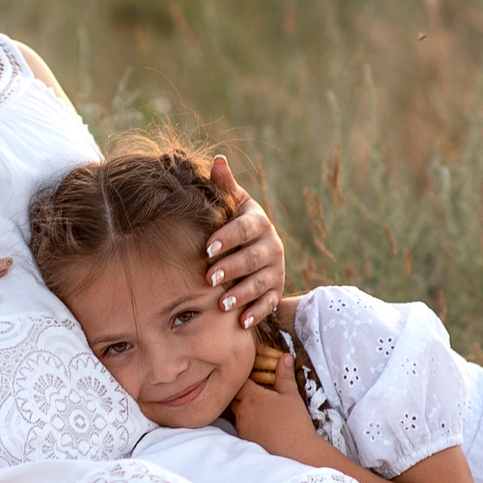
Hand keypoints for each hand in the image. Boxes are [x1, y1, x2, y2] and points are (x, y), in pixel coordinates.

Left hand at [200, 155, 284, 328]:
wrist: (260, 247)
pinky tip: (240, 322)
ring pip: (260, 283)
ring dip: (242, 294)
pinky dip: (256, 313)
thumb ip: (225, 186)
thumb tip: (218, 160)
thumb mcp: (234, 203)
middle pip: (252, 258)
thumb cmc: (237, 222)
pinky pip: (268, 304)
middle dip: (231, 268)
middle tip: (209, 277)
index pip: (244, 229)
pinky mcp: (275, 291)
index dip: (227, 237)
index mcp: (258, 223)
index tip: (206, 248)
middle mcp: (271, 246)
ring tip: (222, 304)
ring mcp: (275, 270)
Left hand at [229, 351, 324, 462]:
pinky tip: (258, 423)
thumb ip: (285, 375)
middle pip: (232, 397)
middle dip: (239, 392)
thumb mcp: (291, 395)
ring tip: (256, 408)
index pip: (238, 381)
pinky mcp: (244, 440)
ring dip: (241, 408)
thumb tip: (285, 357)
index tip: (249, 374)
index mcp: (252, 397)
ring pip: (234, 412)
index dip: (242, 377)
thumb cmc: (295, 422)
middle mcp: (242, 411)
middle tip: (252, 390)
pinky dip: (245, 422)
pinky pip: (239, 426)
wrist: (296, 451)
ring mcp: (241, 426)